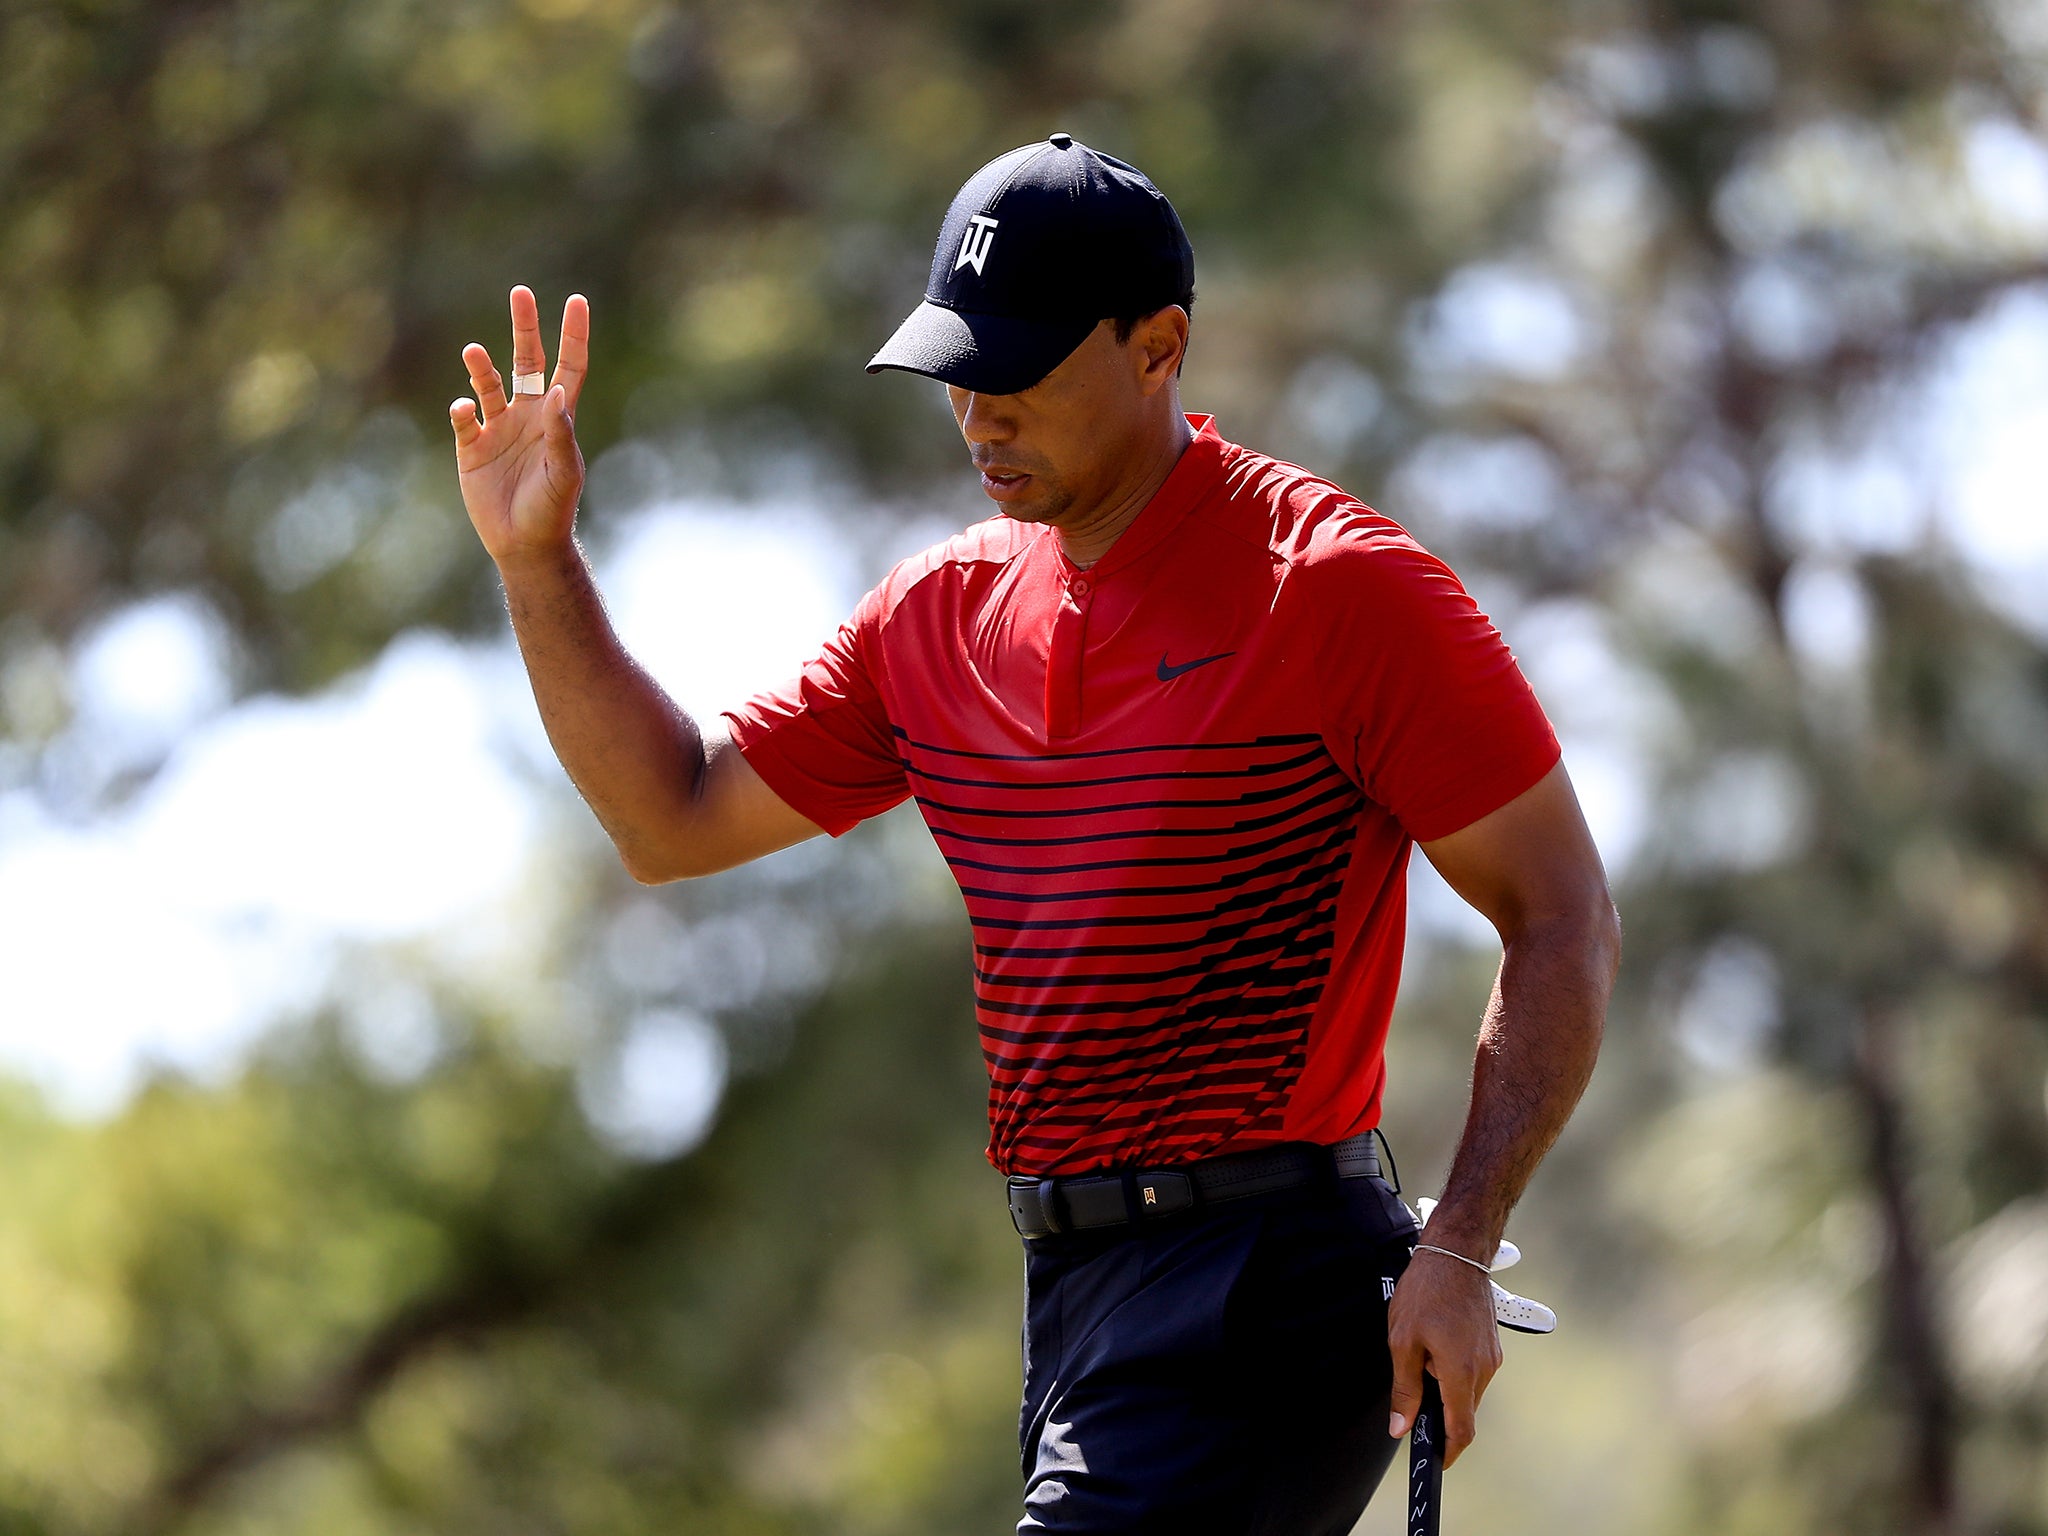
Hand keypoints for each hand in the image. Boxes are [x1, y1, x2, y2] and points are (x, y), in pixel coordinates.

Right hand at [450, 286, 589, 569]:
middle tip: (521, 292)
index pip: (568, 366)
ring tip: (474, 353)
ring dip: (481, 367)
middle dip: (525, 328)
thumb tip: (556, 391)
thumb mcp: (563, 470)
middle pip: (527, 361)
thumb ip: (560, 431)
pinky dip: (461, 411)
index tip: (577, 301)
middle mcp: (527, 415)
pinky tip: (464, 410)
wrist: (524, 544)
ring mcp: (498, 429)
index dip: (573, 335)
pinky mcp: (472, 448)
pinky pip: (463, 420)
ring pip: (488, 385)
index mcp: (556, 417)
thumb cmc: (552, 509)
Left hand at [1387, 1245, 1502, 1467]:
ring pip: (1468, 1389)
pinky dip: (1453, 1370)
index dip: (1447, 1452)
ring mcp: (1491, 1355)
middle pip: (1464, 1410)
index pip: (1462, 1430)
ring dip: (1445, 1386)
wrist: (1456, 1252)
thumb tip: (1401, 1426)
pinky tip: (1434, 1343)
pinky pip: (1473, 1370)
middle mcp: (1484, 1369)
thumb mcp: (1402, 1341)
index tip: (1434, 1462)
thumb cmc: (1427, 1290)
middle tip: (1412, 1397)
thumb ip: (1404, 1388)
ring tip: (1420, 1353)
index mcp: (1461, 1373)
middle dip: (1440, 1411)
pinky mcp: (1491, 1343)